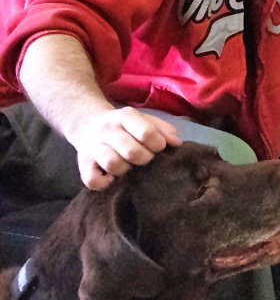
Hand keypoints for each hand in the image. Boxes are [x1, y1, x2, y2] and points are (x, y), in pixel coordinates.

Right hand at [64, 107, 181, 189]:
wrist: (87, 122)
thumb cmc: (124, 125)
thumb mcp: (143, 119)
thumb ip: (162, 129)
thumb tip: (177, 143)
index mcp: (125, 117)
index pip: (146, 133)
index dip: (158, 144)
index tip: (158, 147)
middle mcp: (107, 130)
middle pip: (131, 151)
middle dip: (144, 158)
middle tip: (144, 158)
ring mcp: (92, 147)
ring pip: (111, 164)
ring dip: (125, 169)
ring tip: (127, 165)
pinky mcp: (82, 163)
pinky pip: (91, 180)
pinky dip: (103, 183)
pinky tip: (110, 177)